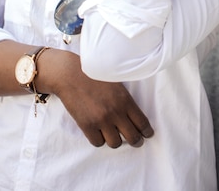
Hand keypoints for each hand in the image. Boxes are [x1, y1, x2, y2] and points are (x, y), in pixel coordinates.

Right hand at [39, 49, 153, 147]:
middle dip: (136, 141)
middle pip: (133, 138)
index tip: (147, 134)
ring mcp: (101, 120)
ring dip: (115, 139)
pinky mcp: (87, 126)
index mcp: (125, 100)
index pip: (143, 123)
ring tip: (113, 134)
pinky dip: (99, 139)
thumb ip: (126, 100)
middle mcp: (115, 112)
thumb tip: (136, 117)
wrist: (71, 75)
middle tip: (135, 140)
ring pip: (116, 143)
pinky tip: (98, 131)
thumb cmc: (94, 77)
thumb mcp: (115, 83)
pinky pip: (98, 143)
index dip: (147, 132)